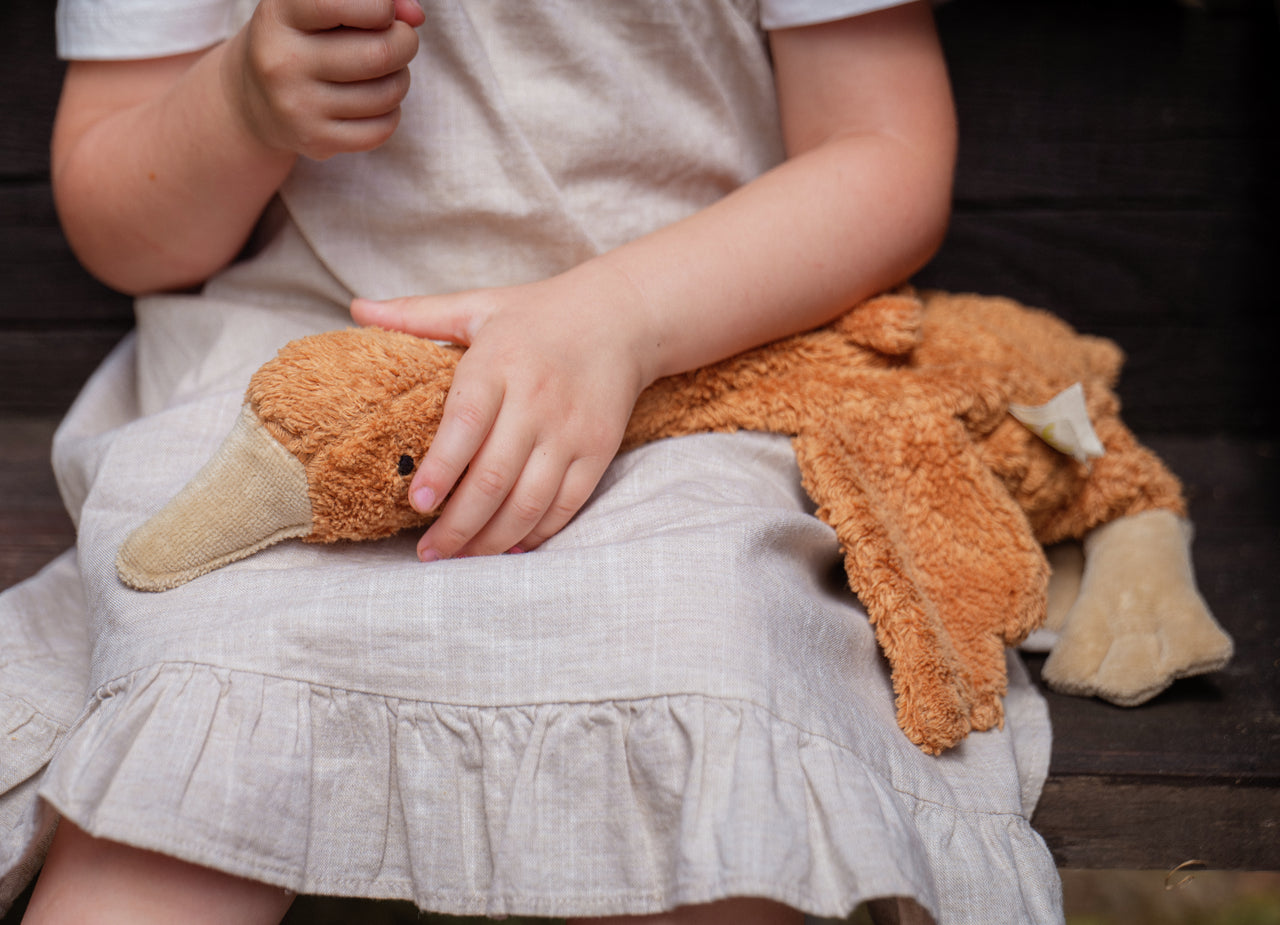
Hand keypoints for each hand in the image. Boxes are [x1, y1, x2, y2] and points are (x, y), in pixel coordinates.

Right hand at [224, 0, 424, 159]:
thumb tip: (416, 16)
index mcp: (281, 13)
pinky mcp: (314, 141)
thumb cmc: (305, 38)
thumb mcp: (323, 4)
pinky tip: (374, 101)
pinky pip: (382, 129)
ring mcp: (297, 106)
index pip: (342, 3)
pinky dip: (390, 112)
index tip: (384, 12)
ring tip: (384, 71)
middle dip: (405, 43)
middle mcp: (283, 60)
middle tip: (399, 41)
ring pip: (387, 93)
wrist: (255, 99)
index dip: (381, 7)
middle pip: (380, 53)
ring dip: (400, 79)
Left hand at [350, 265, 656, 559]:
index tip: (416, 503)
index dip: (441, 468)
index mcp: (499, 364)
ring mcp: (570, 431)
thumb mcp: (478, 306)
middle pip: (494, 477)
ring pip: (529, 501)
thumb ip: (416, 315)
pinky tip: (509, 548)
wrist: (621, 318)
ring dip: (492, 539)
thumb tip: (355, 308)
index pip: (466, 424)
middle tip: (428, 553)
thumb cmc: (538, 315)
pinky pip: (565, 504)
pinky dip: (536, 533)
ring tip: (460, 558)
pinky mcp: (597, 450)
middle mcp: (536, 401)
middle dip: (458, 524)